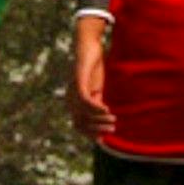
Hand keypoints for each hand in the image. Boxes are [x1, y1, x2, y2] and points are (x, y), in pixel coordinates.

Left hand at [67, 16, 113, 141]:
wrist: (88, 47)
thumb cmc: (93, 68)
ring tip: (113, 119)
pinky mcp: (78, 82)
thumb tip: (105, 118)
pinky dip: (96, 108)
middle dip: (97, 129)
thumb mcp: (97, 89)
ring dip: (99, 120)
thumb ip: (98, 103)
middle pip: (80, 123)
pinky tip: (107, 110)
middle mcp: (69, 100)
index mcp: (73, 103)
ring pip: (83, 114)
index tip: (105, 137)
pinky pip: (85, 101)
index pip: (78, 126)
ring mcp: (72, 92)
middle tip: (113, 128)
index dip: (91, 134)